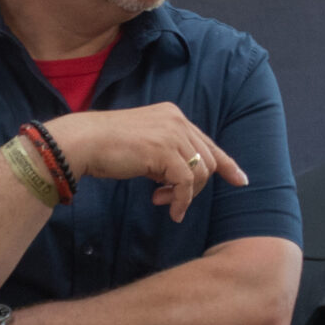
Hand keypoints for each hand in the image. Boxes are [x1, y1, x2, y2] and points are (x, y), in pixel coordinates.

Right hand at [44, 103, 246, 222]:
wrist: (84, 142)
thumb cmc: (107, 147)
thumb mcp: (145, 145)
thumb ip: (167, 154)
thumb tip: (183, 178)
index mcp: (173, 115)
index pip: (207, 141)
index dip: (227, 163)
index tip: (240, 180)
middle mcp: (177, 120)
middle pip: (209, 160)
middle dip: (195, 187)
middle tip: (167, 200)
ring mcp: (173, 133)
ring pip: (201, 173)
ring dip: (185, 195)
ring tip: (161, 201)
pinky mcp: (165, 151)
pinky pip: (187, 183)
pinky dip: (181, 201)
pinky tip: (169, 209)